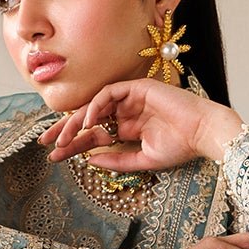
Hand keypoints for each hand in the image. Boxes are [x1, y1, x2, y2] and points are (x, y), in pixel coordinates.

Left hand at [39, 80, 241, 171]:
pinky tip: (89, 123)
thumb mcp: (143, 161)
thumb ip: (117, 161)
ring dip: (76, 120)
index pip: (93, 135)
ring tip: (64, 138)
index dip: (73, 145)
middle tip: (44, 143)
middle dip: (65, 130)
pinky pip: (109, 93)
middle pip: (88, 119)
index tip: (53, 157)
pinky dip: (96, 106)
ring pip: (94, 106)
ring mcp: (130, 99)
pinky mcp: (137, 87)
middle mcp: (125, 112)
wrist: (204, 134)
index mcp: (127, 129)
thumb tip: (90, 161)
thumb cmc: (181, 148)